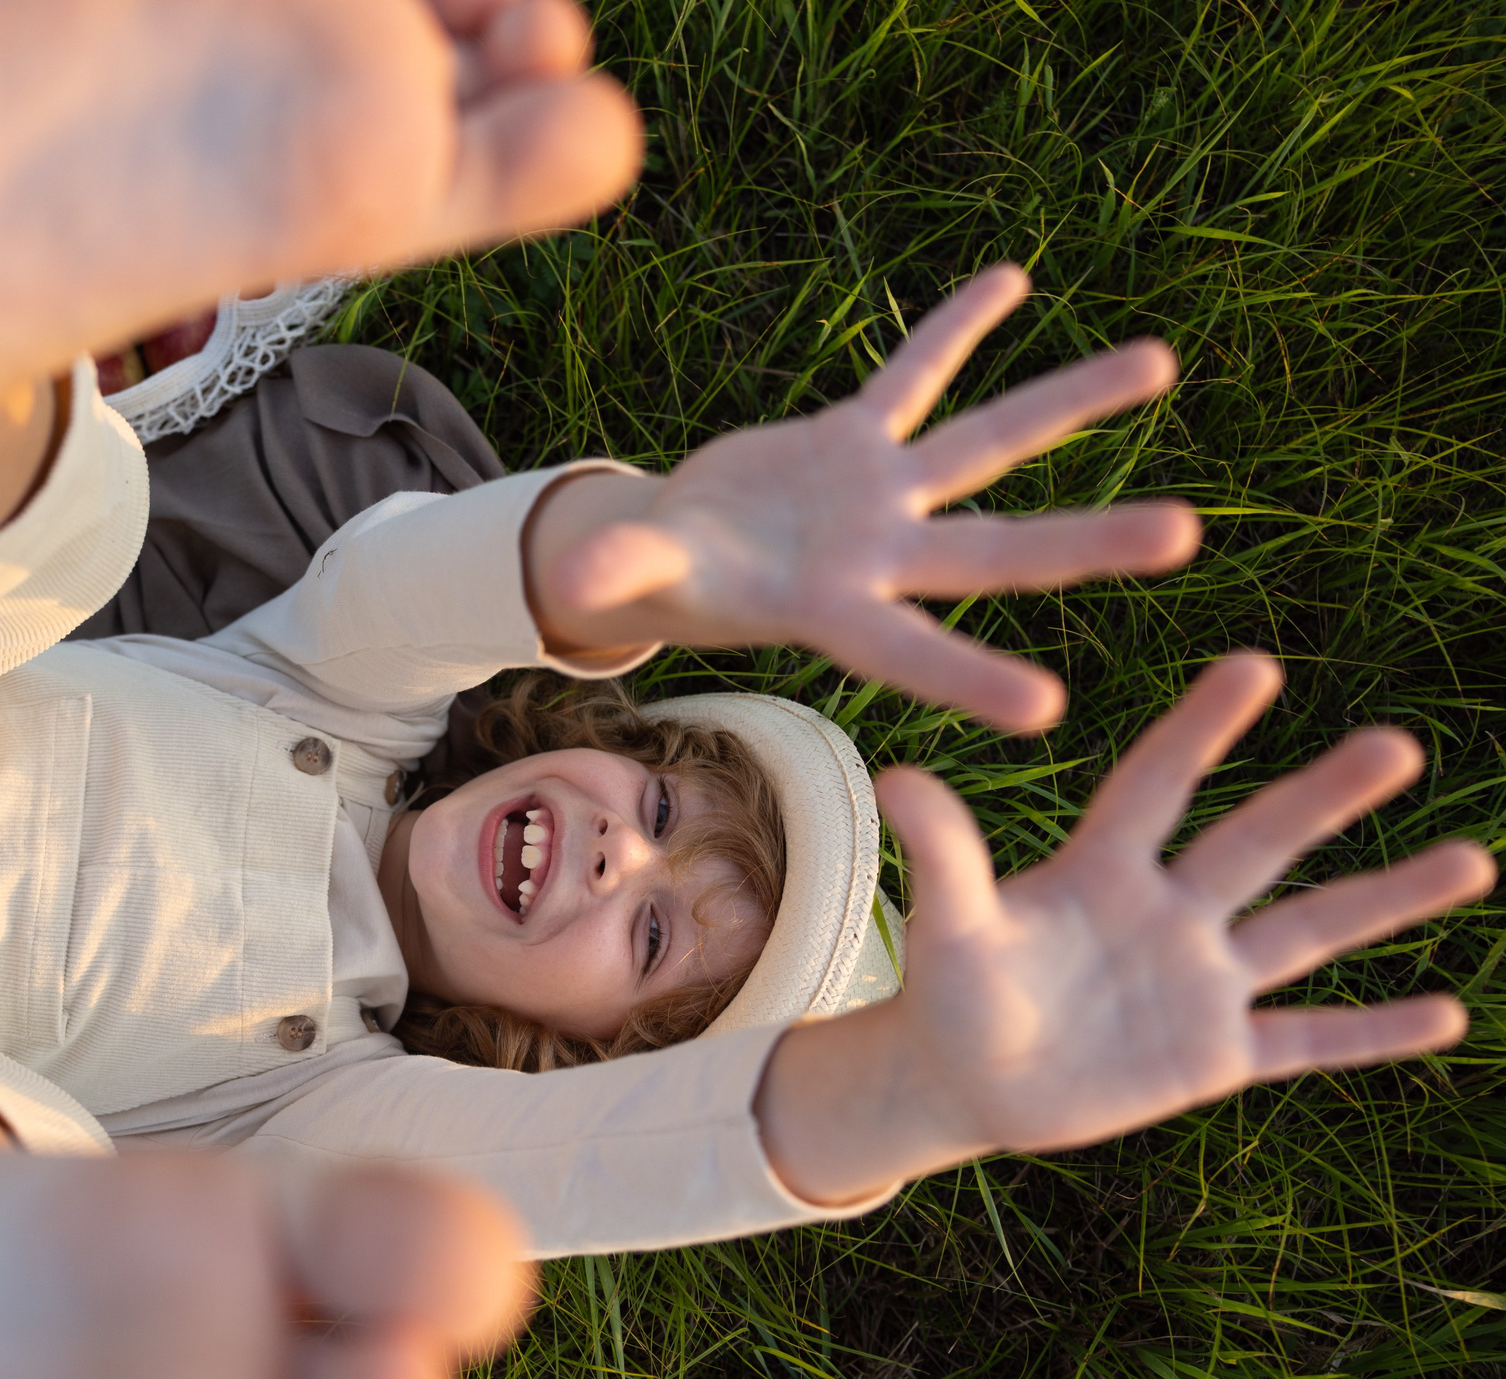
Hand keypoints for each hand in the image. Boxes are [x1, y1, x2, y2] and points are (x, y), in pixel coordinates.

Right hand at [526, 264, 1202, 731]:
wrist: (665, 559)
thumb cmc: (653, 588)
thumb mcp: (636, 583)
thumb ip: (623, 574)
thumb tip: (583, 584)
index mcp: (833, 612)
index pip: (910, 652)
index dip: (970, 678)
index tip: (1050, 708)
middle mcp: (881, 558)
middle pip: (999, 551)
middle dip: (1088, 546)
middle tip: (1186, 536)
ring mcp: (880, 498)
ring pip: (991, 448)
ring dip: (1071, 404)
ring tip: (1162, 362)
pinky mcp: (856, 444)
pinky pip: (913, 376)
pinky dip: (953, 330)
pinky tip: (1011, 279)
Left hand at [757, 654, 1494, 1206]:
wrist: (964, 1082)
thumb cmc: (950, 993)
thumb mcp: (950, 925)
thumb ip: (944, 855)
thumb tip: (897, 775)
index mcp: (1104, 870)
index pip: (1161, 785)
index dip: (1202, 729)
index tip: (1255, 664)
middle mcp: (1170, 911)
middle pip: (1258, 843)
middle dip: (1325, 797)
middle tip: (1398, 745)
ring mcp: (1203, 982)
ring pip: (1309, 932)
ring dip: (1388, 900)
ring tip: (1473, 859)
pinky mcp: (1218, 1056)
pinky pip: (1309, 1040)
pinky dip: (1374, 1031)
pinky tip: (1450, 1012)